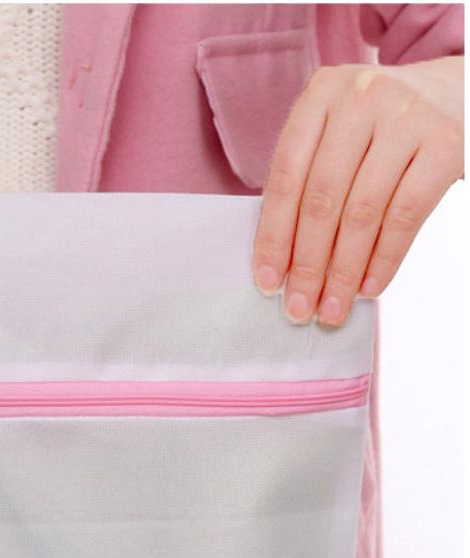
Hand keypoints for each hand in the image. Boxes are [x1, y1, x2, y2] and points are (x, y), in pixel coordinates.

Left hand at [253, 55, 462, 326]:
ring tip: (332, 308)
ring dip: (343, 271)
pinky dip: (384, 258)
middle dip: (306, 263)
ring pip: (362, 212)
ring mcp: (406, 118)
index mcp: (322, 93)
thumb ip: (308, 176)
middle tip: (298, 308)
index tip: (267, 282)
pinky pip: (406, 215)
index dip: (273, 236)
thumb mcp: (339, 129)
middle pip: (321, 198)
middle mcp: (361, 99)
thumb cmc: (382, 125)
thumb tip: (281, 262)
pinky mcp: (446, 143)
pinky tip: (369, 287)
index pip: (285, 176)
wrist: (461, 90)